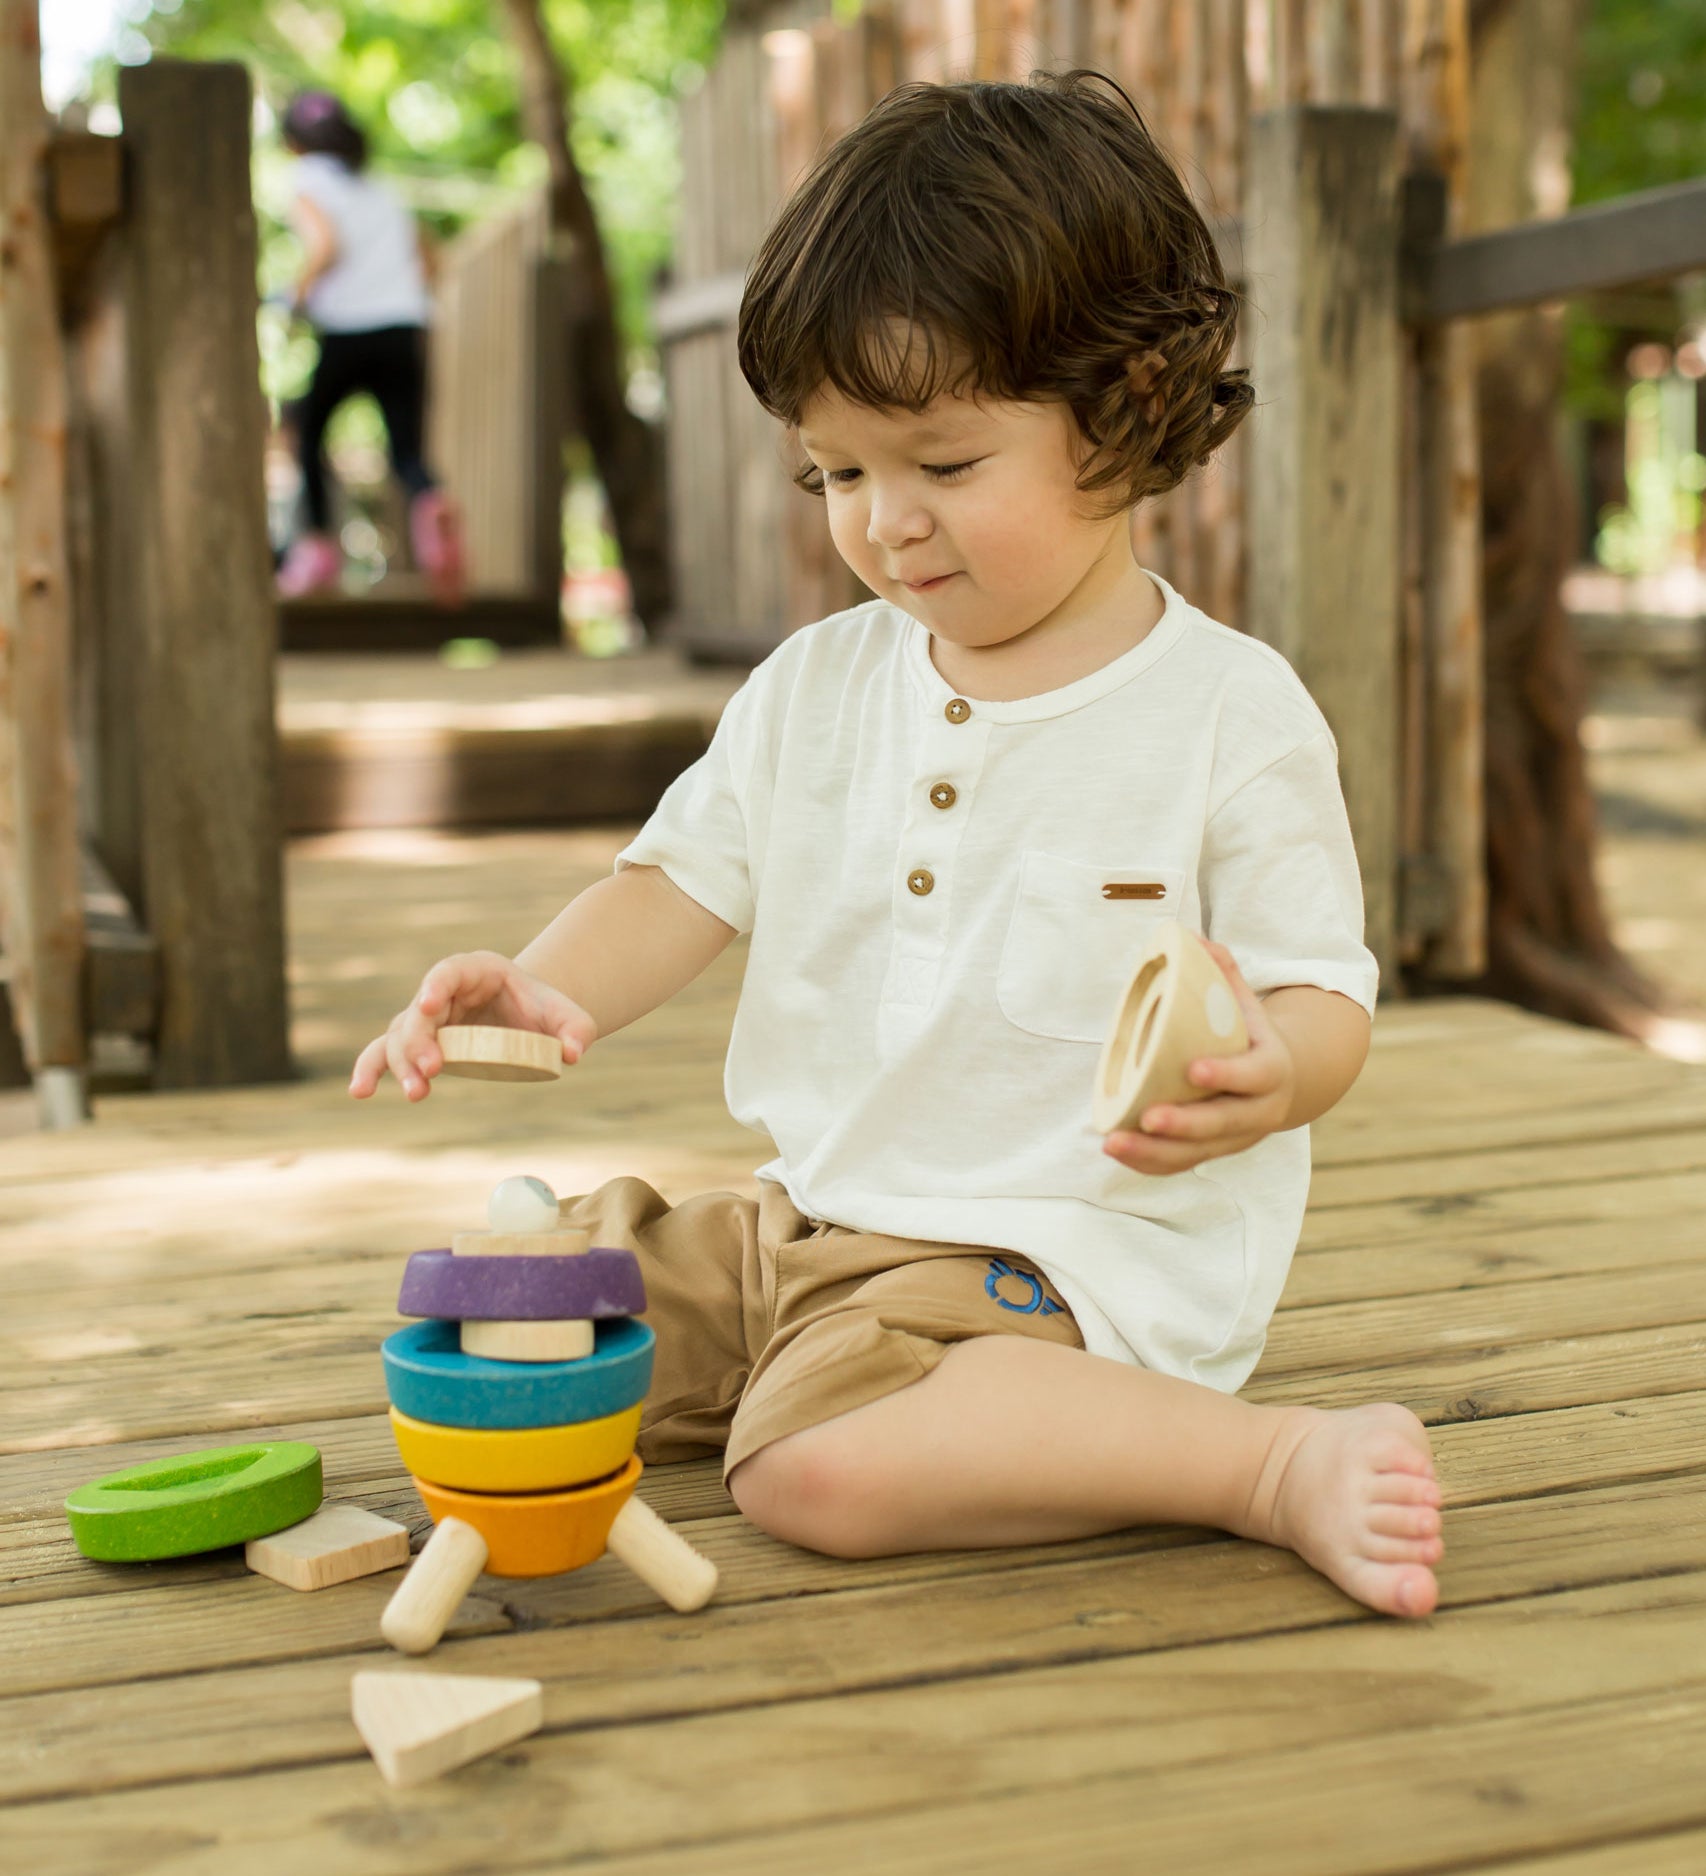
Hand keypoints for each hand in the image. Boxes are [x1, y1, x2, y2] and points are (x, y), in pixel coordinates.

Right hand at [349, 950, 596, 1102]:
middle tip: (433, 1071)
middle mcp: (444, 991)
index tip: (429, 1003)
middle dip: (421, 1041)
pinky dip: (372, 1070)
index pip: (449, 971)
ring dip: (400, 1063)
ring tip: (416, 1093)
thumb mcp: (568, 1016)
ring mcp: (428, 1018)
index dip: (436, 985)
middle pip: (420, 1011)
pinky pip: (387, 1053)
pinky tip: (360, 1091)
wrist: (528, 1018)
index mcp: (477, 970)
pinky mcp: (421, 1044)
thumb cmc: (545, 1011)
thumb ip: (576, 1029)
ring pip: (400, 1035)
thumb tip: (572, 1054)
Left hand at [1101, 940, 1295, 1175]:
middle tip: (1147, 1116)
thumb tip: (1190, 937)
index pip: (1253, 1074)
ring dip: (1155, 1151)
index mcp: (1271, 1070)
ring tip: (1113, 1141)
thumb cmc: (1249, 1035)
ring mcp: (1237, 1138)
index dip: (1226, 1074)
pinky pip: (1180, 1164)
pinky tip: (1116, 1149)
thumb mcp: (1245, 1003)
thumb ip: (1222, 972)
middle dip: (1185, 1124)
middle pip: (1223, 1124)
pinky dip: (1148, 1162)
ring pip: (1198, 1153)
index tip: (1192, 1069)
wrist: (1282, 1081)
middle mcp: (1259, 1112)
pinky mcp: (1215, 1153)